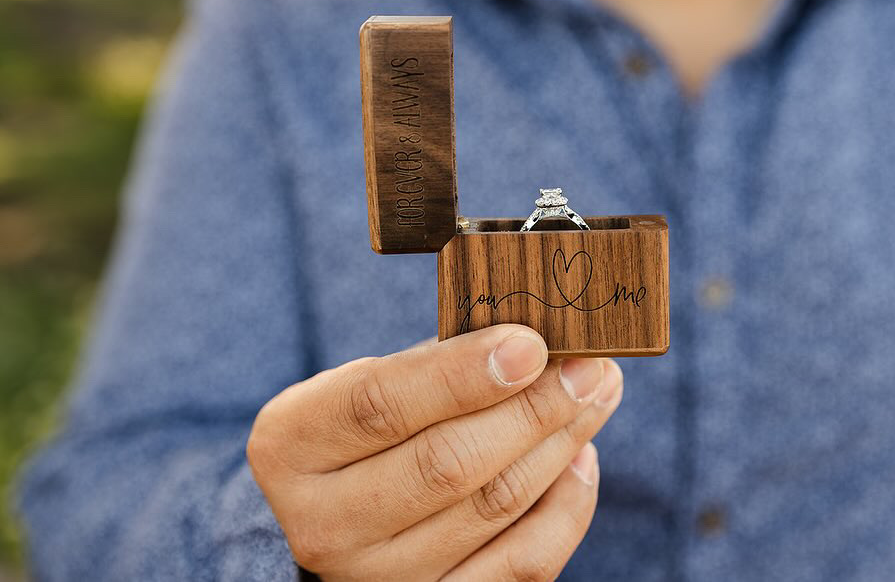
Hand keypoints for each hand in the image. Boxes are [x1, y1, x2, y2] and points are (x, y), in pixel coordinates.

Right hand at [247, 324, 622, 580]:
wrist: (336, 512)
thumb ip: (435, 364)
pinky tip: (579, 456)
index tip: (530, 344)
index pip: (380, 405)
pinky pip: (521, 566)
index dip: (462, 374)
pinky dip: (565, 508)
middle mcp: (322, 523)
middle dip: (533, 408)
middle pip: (446, 463)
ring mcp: (374, 579)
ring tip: (595, 393)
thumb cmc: (363, 428)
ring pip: (492, 508)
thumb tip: (537, 344)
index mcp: (290, 445)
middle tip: (587, 367)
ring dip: (559, 444)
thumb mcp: (366, 382)